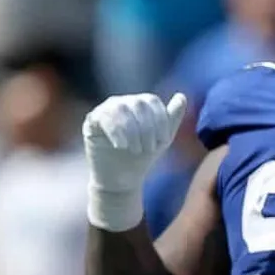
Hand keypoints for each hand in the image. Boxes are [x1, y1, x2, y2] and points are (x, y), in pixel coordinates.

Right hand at [83, 92, 187, 230]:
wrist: (121, 178)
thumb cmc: (143, 156)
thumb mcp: (163, 138)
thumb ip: (172, 117)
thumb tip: (182, 96)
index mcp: (140, 104)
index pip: (152, 101)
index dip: (160, 121)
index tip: (162, 141)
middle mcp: (123, 102)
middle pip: (138, 104)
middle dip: (148, 128)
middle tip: (148, 149)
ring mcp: (106, 110)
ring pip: (121, 108)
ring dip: (132, 131)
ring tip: (135, 149)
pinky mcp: (92, 121)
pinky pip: (103, 116)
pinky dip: (116, 131)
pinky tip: (121, 146)